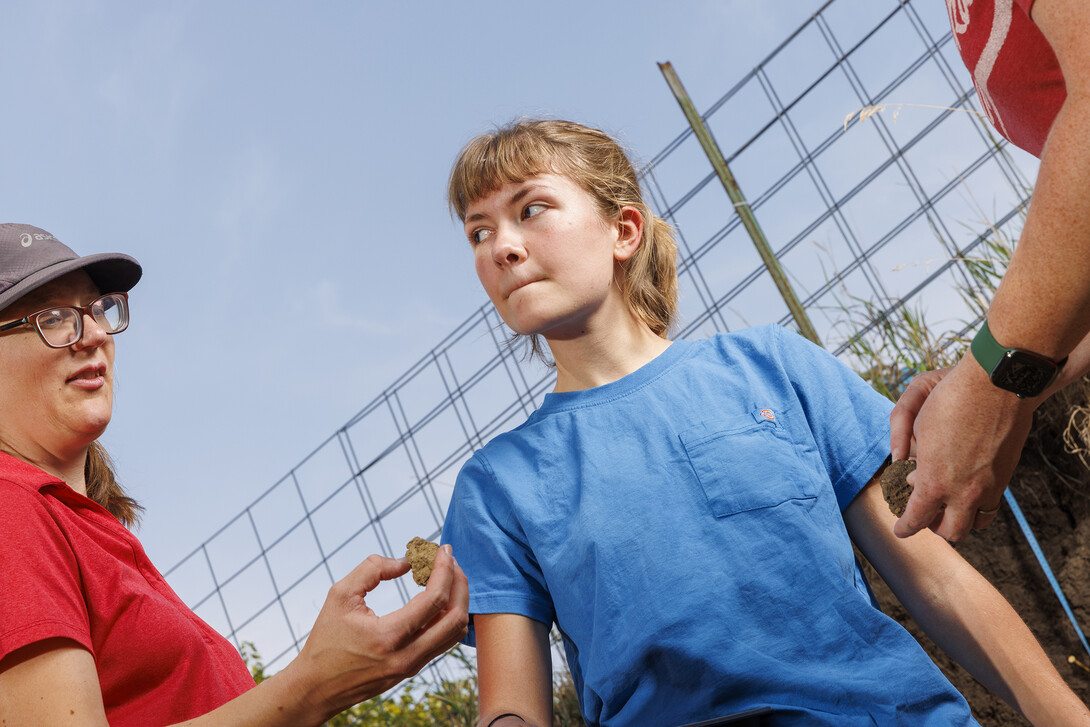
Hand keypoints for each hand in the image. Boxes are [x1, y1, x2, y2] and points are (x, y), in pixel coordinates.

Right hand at [284, 547, 468, 720]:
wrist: (317, 687)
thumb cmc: (326, 640)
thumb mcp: (340, 595)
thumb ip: (372, 569)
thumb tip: (406, 562)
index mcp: (389, 636)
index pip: (435, 599)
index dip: (444, 569)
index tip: (443, 549)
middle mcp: (407, 655)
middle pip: (455, 616)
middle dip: (459, 582)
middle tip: (449, 560)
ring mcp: (413, 666)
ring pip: (456, 632)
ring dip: (458, 599)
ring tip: (447, 576)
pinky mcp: (413, 669)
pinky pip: (445, 641)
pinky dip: (450, 616)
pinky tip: (438, 597)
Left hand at [890, 356, 1034, 540]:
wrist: (997, 385)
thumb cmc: (950, 399)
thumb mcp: (915, 422)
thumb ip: (908, 452)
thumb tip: (909, 473)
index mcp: (934, 481)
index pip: (917, 519)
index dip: (905, 528)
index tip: (900, 530)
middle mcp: (963, 492)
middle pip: (950, 532)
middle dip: (934, 528)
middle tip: (925, 516)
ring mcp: (988, 488)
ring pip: (975, 525)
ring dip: (959, 522)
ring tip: (947, 508)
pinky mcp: (1005, 479)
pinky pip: (991, 507)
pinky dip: (978, 509)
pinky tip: (967, 495)